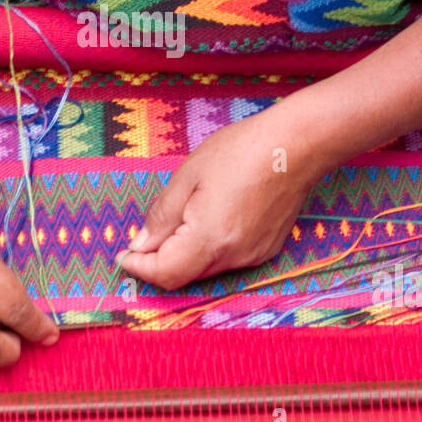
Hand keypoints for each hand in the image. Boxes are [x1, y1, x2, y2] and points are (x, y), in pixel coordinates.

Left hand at [116, 100, 328, 290]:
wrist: (297, 146)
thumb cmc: (241, 151)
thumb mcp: (188, 176)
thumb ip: (162, 216)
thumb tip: (141, 244)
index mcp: (210, 239)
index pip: (166, 273)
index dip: (139, 268)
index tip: (124, 256)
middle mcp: (233, 257)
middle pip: (185, 275)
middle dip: (159, 262)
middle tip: (142, 240)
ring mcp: (253, 256)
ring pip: (205, 269)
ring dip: (184, 255)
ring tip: (178, 221)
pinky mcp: (265, 250)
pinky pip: (227, 260)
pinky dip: (208, 249)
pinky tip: (209, 219)